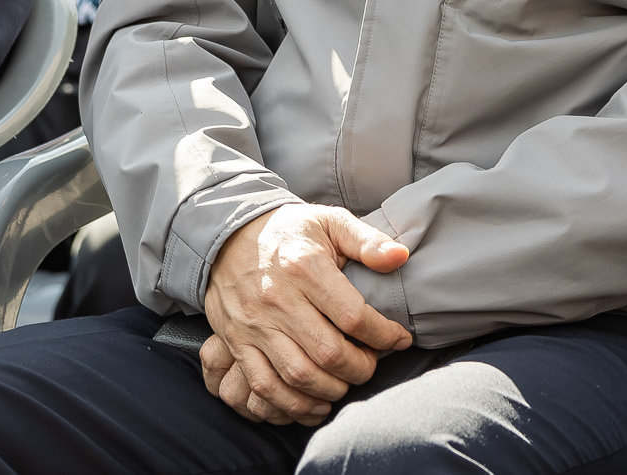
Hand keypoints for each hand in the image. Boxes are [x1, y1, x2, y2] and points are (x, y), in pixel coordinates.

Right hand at [200, 204, 411, 425]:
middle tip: (372, 363)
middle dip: (361, 368)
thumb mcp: (329, 221)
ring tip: (347, 382)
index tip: (399, 339)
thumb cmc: (288, 231)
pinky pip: (264, 386)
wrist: (227, 236)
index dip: (384, 334)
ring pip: (298, 376)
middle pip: (329, 352)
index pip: (353, 315)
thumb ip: (367, 240)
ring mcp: (254, 324)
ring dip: (331, 390)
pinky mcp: (237, 342)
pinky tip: (314, 403)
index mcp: (305, 267)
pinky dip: (292, 404)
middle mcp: (278, 299)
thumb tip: (400, 257)